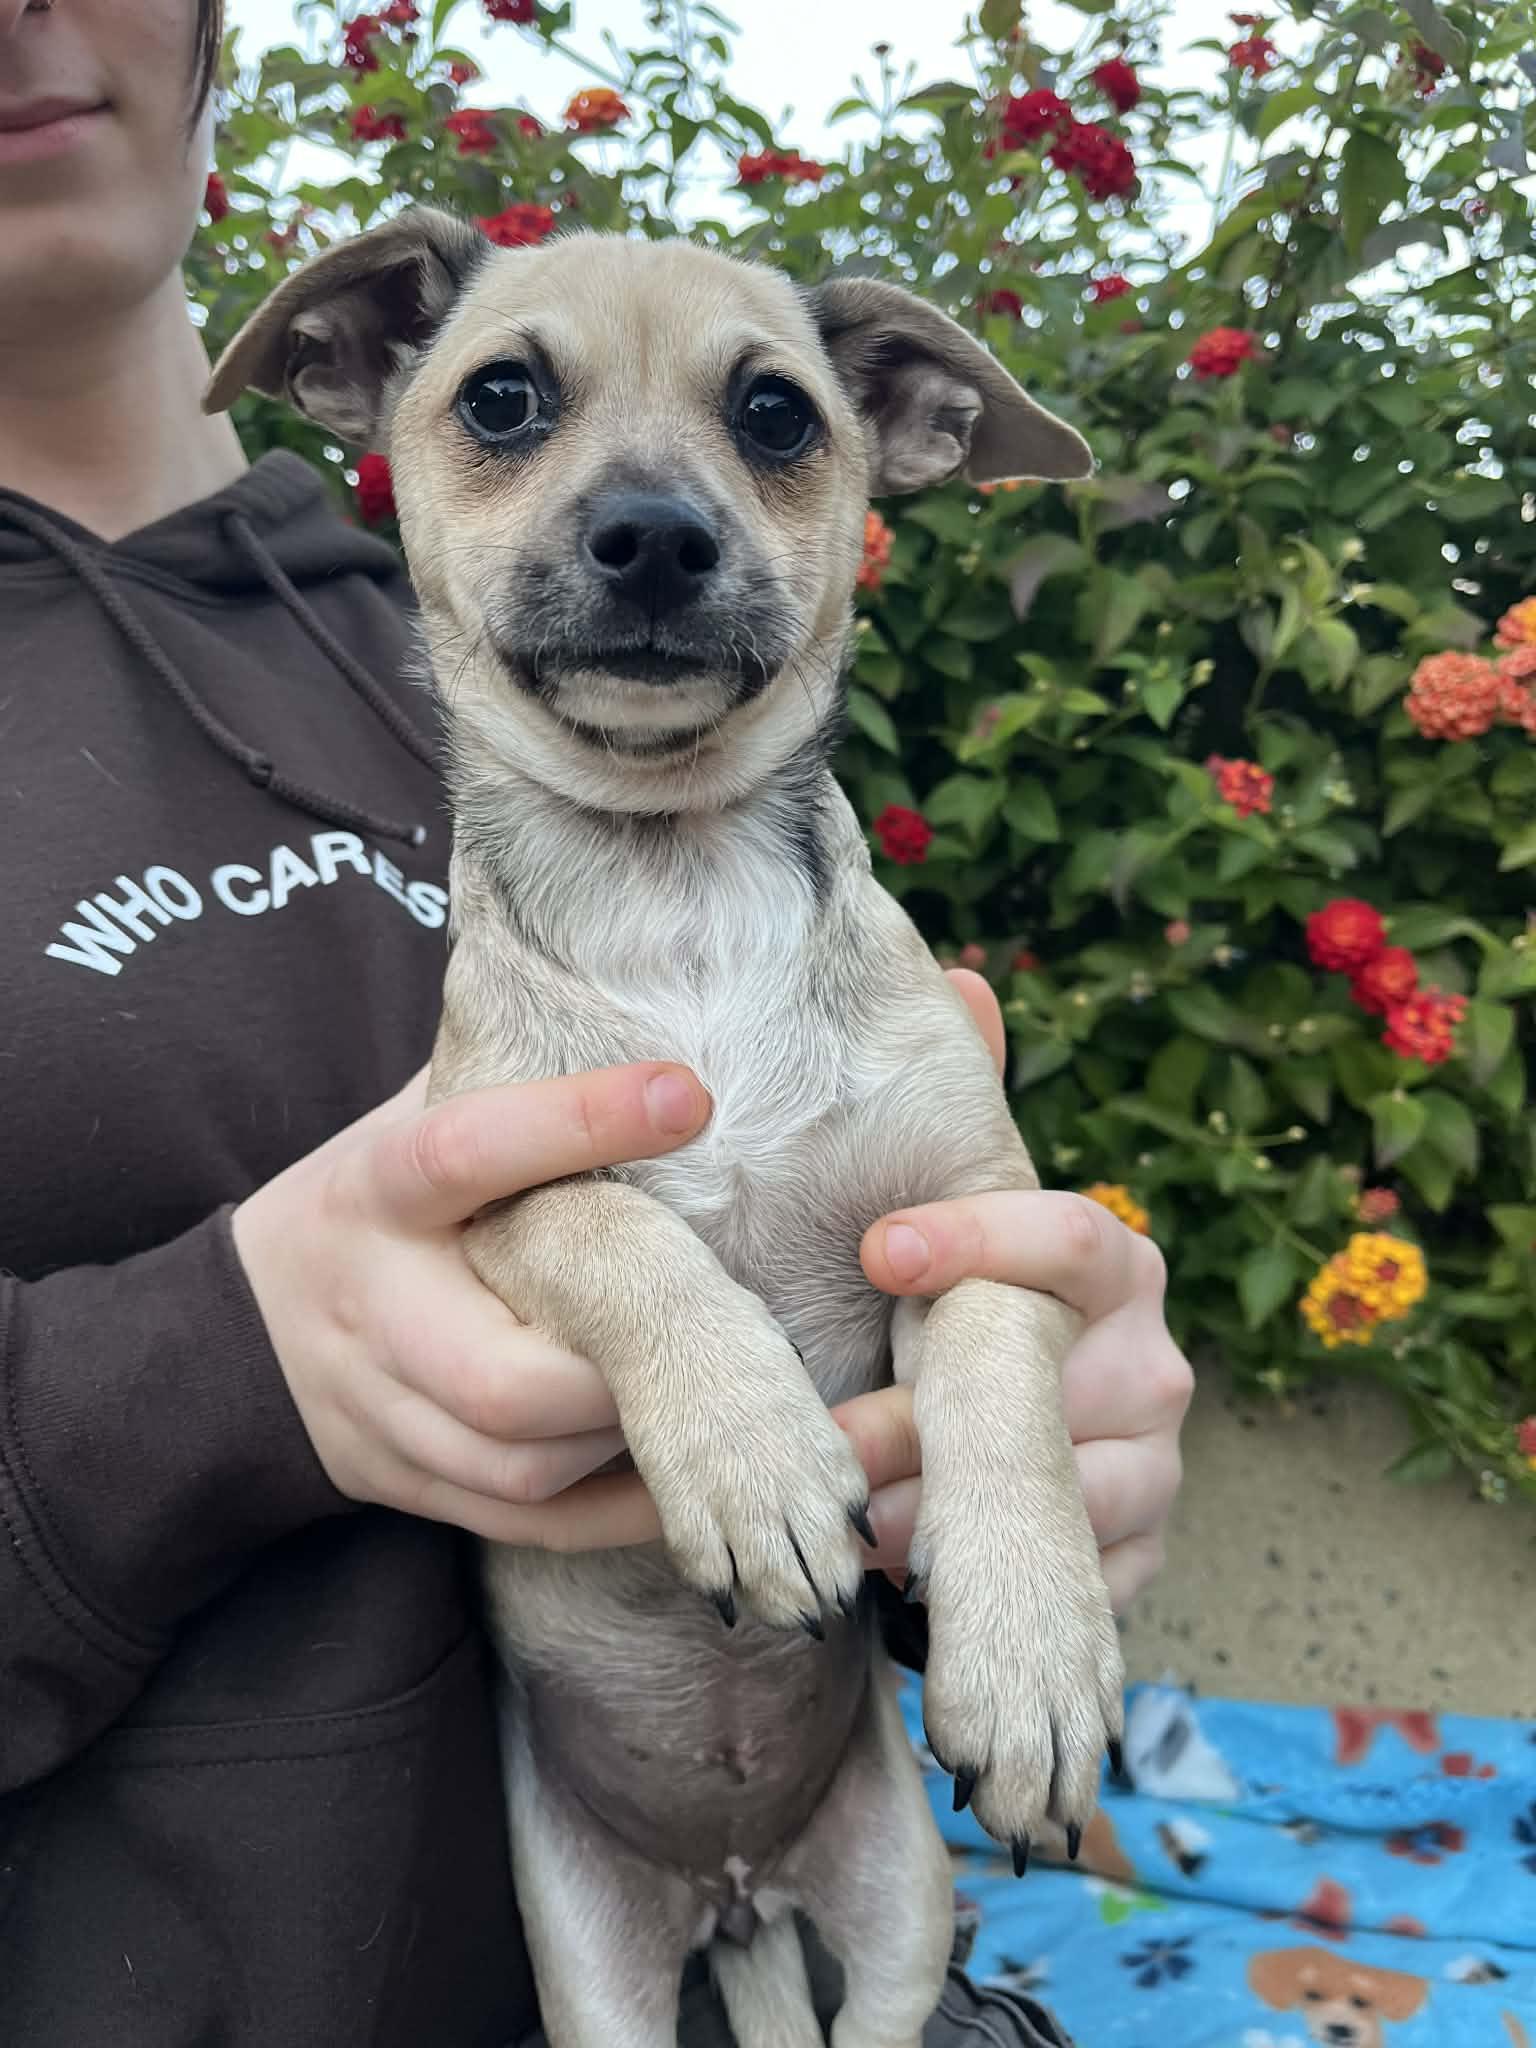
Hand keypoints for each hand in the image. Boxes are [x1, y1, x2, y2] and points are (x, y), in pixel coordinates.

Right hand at [233, 1061, 708, 1548]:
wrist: (244, 1327)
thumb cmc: (372, 1200)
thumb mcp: (406, 1116)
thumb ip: (501, 1074)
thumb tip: (641, 996)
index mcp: (376, 1192)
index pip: (467, 1151)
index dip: (575, 1123)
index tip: (689, 1094)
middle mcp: (372, 1310)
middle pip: (497, 1374)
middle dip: (622, 1363)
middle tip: (721, 1323)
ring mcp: (380, 1412)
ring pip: (517, 1463)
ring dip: (630, 1438)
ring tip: (721, 1392)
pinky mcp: (407, 1484)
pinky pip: (527, 1523)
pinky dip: (621, 1511)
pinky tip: (697, 1477)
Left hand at [834, 970, 1193, 1611]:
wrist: (984, 1447)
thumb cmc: (949, 1314)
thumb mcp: (942, 1222)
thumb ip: (952, 1117)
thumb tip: (964, 983)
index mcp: (1109, 1260)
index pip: (1070, 1234)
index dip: (982, 1238)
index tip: (879, 1246)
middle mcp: (1152, 1357)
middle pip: (1055, 1383)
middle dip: (929, 1414)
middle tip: (834, 1435)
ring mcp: (1156, 1461)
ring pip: (1067, 1493)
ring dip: (948, 1514)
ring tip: (853, 1526)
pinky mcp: (1138, 1553)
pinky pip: (1081, 1578)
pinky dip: (994, 1585)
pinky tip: (913, 1587)